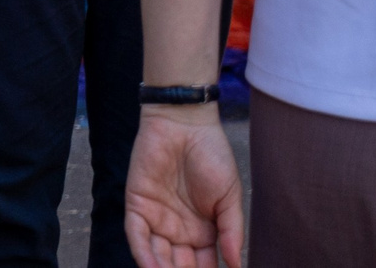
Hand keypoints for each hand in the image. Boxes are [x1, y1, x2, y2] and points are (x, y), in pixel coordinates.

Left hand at [123, 108, 244, 267]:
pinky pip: (137, 237)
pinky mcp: (137, 207)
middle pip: (179, 266)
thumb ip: (232, 231)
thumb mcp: (230, 196)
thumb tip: (237, 264)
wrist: (187, 122)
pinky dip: (143, 254)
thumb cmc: (212, 155)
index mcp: (203, 233)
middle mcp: (179, 232)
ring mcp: (157, 220)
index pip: (203, 266)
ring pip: (156, 257)